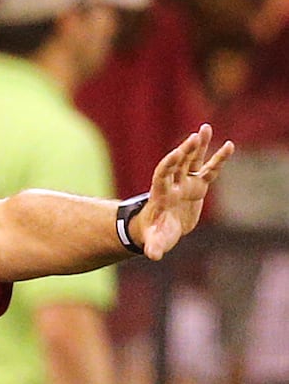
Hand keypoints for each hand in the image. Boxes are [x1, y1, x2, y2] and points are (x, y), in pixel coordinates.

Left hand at [137, 123, 234, 259]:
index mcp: (160, 194)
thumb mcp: (155, 241)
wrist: (161, 229)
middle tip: (194, 137)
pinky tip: (229, 146)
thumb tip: (153, 255)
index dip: (168, 165)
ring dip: (199, 146)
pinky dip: (218, 160)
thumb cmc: (155, 234)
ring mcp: (185, 183)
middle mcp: (173, 184)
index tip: (175, 154)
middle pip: (178, 164)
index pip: (162, 175)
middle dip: (185, 151)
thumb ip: (154, 246)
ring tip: (205, 128)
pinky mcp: (198, 186)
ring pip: (192, 161)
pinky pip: (209, 170)